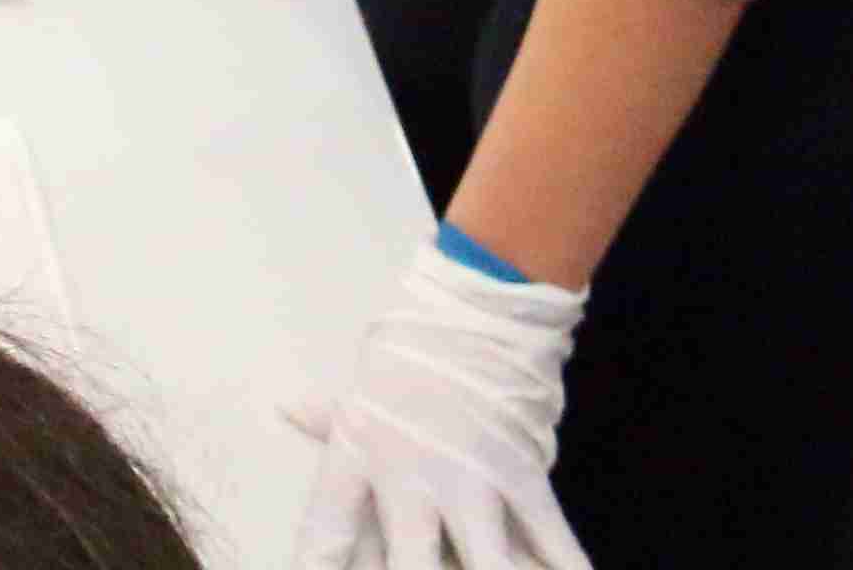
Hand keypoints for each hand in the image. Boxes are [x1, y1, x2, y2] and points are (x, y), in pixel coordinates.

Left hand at [291, 241, 594, 569]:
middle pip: (409, 564)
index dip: (318, 567)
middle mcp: (413, 476)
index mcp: (361, 454)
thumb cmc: (412, 344)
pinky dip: (567, 567)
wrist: (479, 308)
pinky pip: (551, 538)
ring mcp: (472, 479)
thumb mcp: (361, 383)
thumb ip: (328, 416)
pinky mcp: (523, 475)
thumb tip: (285, 407)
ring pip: (488, 564)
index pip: (326, 529)